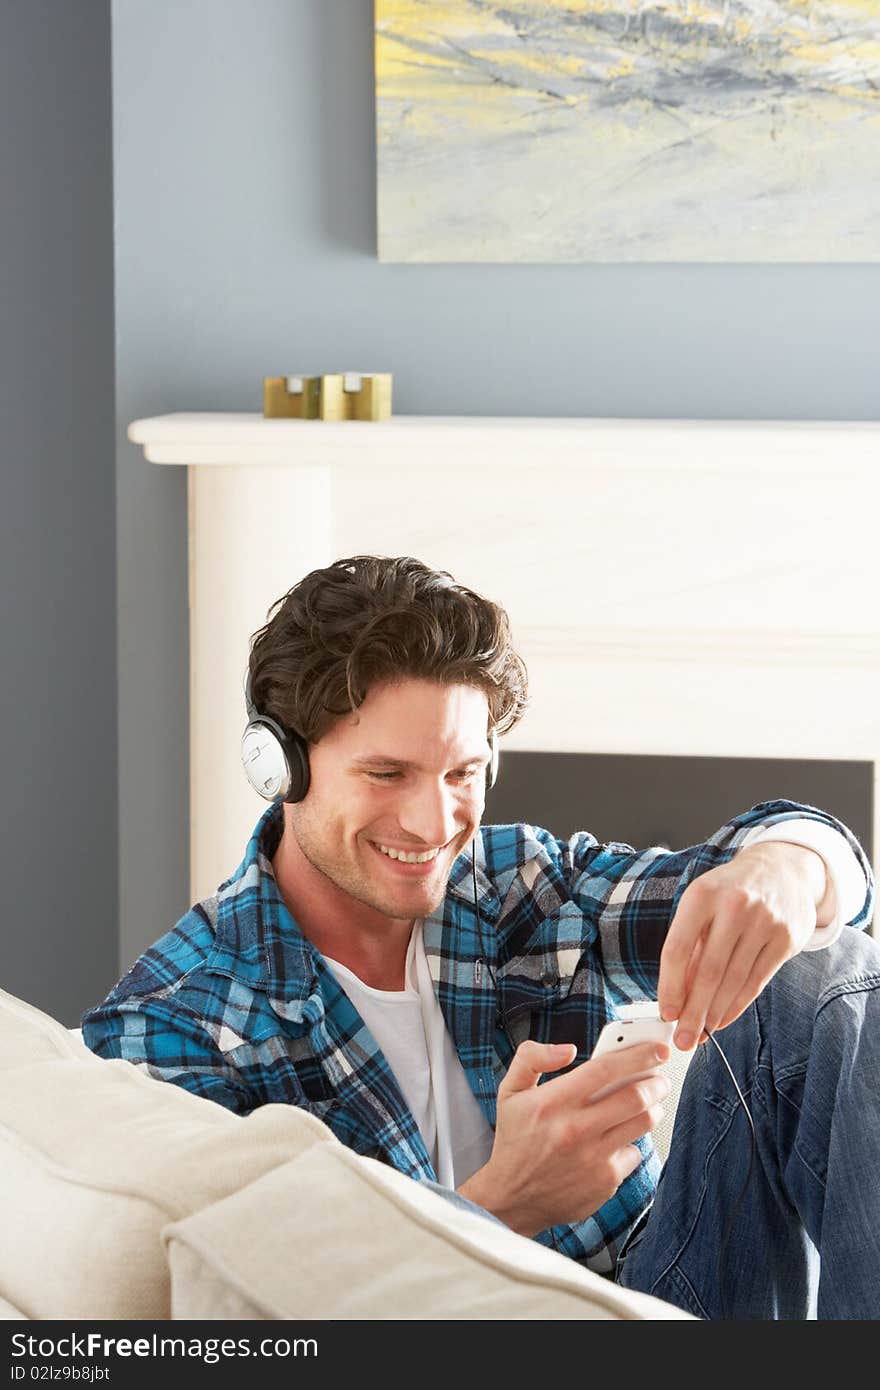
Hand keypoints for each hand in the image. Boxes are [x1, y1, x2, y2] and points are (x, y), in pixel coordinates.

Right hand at [457, 1039, 669, 1236]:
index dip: (637, 1055)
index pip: (605, 1070)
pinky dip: (632, 1142)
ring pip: (642, 1124)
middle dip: (656, 1081)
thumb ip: (532, 1058)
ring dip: (654, 1108)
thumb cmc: (515, 1140)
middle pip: (634, 1097)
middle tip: (660, 1077)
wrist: (511, 1198)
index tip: (656, 1049)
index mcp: (553, 1102)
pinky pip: (634, 1153)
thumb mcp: (510, 1091)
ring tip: (651, 1102)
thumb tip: (568, 1049)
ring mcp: (593, 1158)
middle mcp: (576, 1129)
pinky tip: (622, 1138)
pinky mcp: (605, 1181)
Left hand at [657, 841, 830, 1049]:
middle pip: (708, 971)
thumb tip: (676, 995)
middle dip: (693, 1011)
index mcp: (702, 894)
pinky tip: (723, 1019)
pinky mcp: (786, 939)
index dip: (670, 985)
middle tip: (683, 1039)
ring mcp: (764, 922)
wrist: (782, 869)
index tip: (666, 1013)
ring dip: (714, 1014)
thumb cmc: (730, 891)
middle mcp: (734, 906)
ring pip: (734, 980)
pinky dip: (737, 1005)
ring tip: (701, 1033)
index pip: (678, 948)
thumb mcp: (702, 904)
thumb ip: (690, 944)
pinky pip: (756, 982)